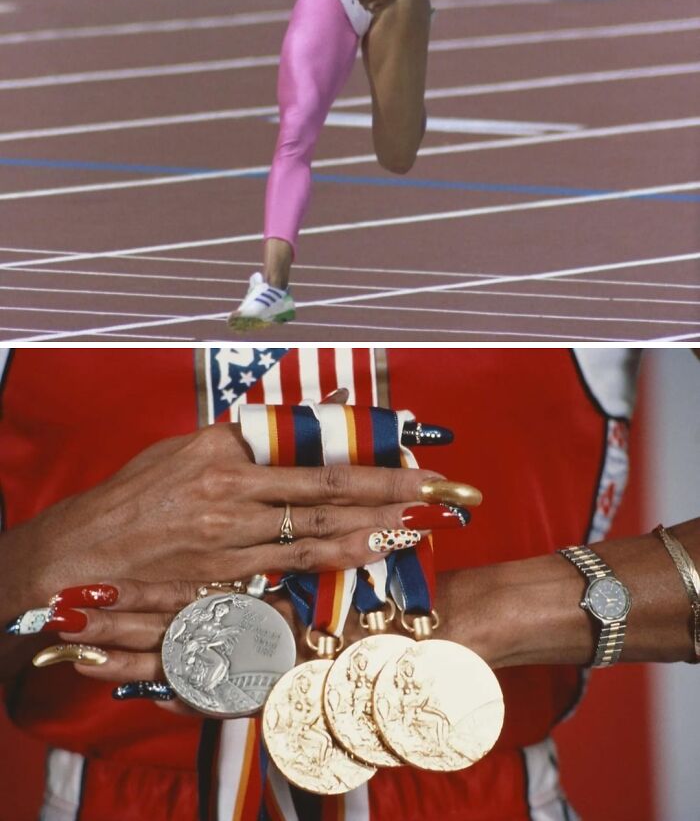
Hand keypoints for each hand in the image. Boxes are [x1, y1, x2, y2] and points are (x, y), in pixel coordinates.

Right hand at [3, 422, 427, 613]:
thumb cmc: (138, 493)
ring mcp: (229, 539)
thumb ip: (245, 436)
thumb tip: (306, 414)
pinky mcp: (224, 578)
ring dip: (371, 532)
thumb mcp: (187, 446)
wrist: (88, 551)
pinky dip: (327, 564)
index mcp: (224, 448)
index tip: (409, 446)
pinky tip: (360, 562)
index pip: (309, 446)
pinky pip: (285, 570)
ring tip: (414, 530)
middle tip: (437, 492)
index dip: (363, 449)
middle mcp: (232, 491)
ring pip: (314, 534)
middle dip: (388, 491)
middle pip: (327, 489)